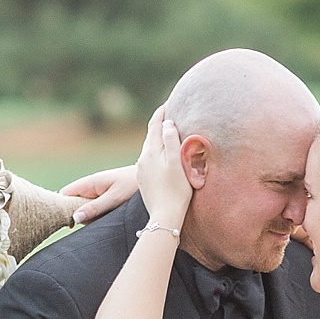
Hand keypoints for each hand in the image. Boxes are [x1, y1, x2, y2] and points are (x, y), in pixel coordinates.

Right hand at [58, 165, 138, 224]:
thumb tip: (75, 218)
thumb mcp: (115, 198)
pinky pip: (97, 211)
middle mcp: (92, 188)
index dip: (62, 207)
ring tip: (108, 221)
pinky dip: (100, 218)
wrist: (155, 179)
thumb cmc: (135, 185)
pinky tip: (111, 220)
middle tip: (95, 224)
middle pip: (74, 205)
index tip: (69, 224)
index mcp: (90, 183)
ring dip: (92, 219)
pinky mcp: (107, 200)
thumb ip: (95, 208)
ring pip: (86, 210)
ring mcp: (99, 194)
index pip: (65, 194)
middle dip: (79, 217)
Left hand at [134, 106, 191, 232]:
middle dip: (159, 124)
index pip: (155, 124)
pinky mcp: (144, 181)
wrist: (165, 216)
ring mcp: (142, 170)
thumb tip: (167, 123)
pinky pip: (150, 160)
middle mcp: (143, 158)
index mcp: (151, 151)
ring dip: (158, 140)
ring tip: (168, 134)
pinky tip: (163, 158)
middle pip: (151, 135)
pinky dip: (157, 153)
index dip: (162, 112)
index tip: (169, 102)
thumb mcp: (177, 162)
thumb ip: (171, 140)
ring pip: (150, 148)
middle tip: (169, 114)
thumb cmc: (176, 191)